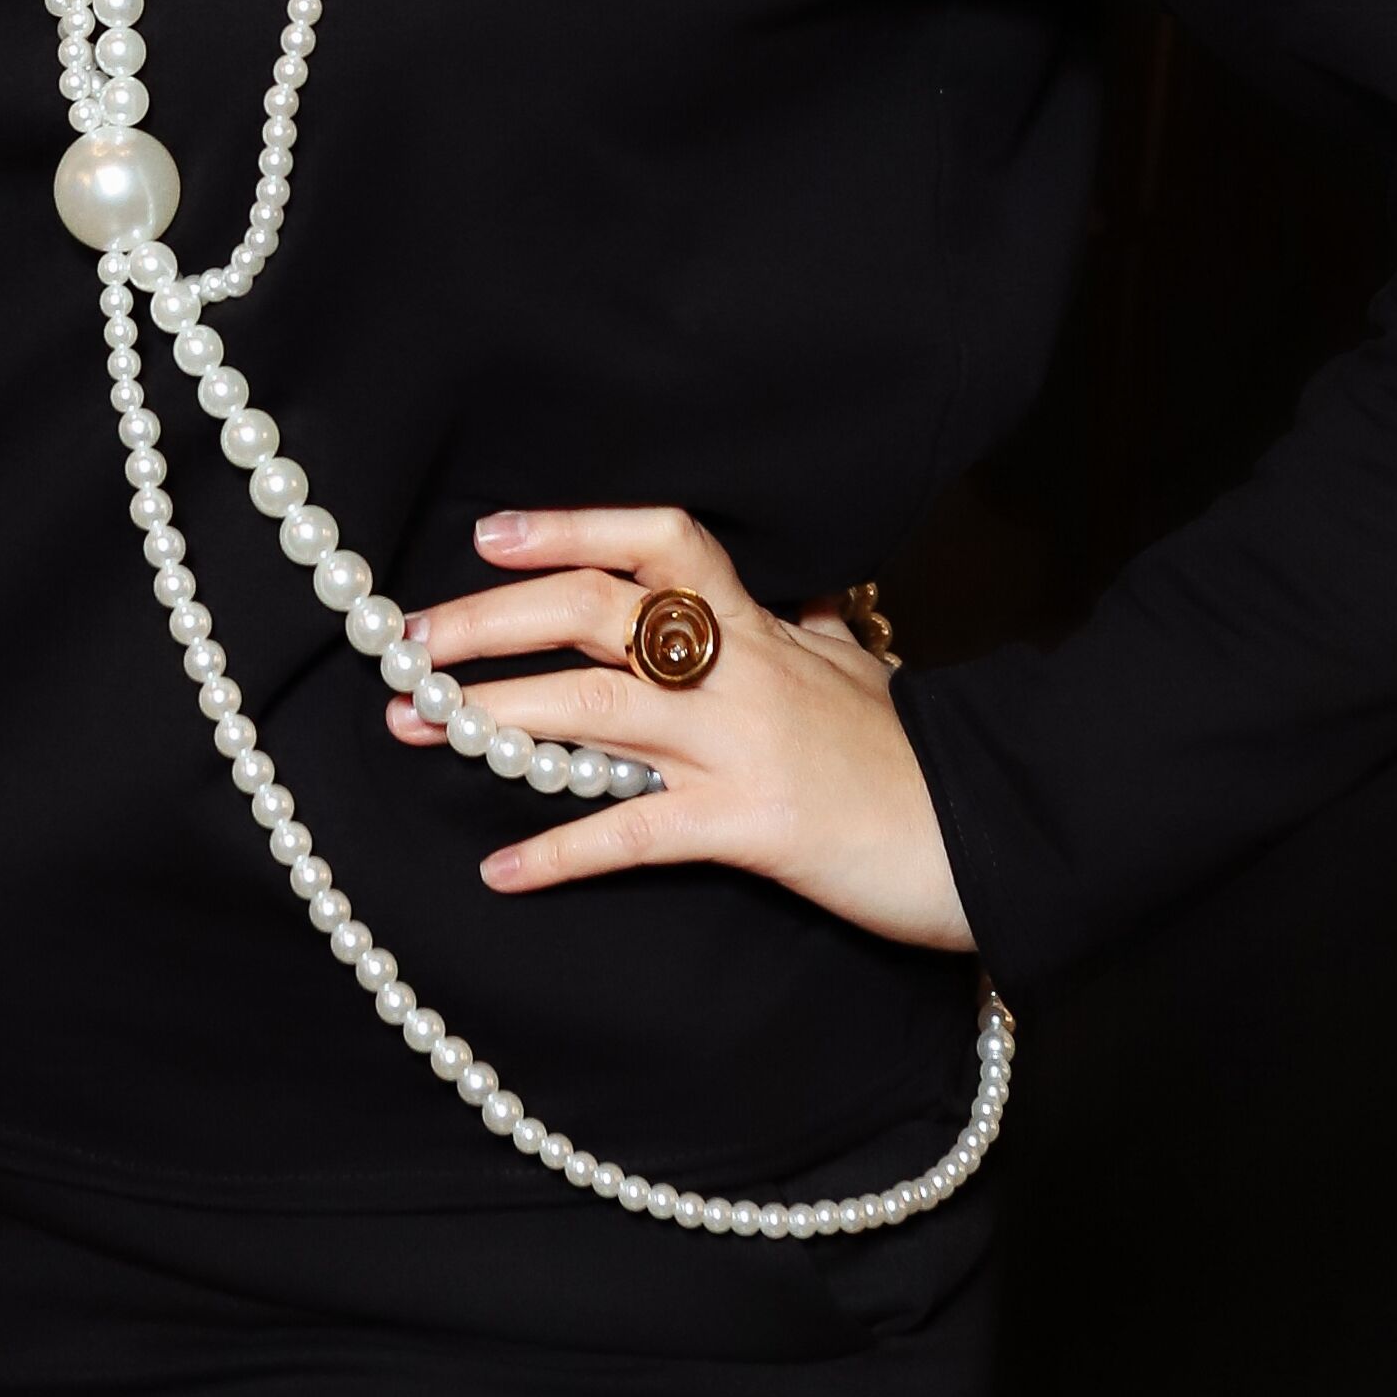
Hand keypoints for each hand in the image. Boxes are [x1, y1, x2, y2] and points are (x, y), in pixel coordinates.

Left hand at [385, 501, 975, 949]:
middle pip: (597, 611)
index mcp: (762, 625)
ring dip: (491, 717)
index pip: (661, 539)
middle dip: (490, 620)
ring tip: (413, 728)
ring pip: (595, 709)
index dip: (572, 527)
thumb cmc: (920, 756)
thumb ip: (810, 630)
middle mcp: (742, 669)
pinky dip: (560, 850)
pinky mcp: (752, 824)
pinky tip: (501, 869)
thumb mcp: (863, 668)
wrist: (991, 832)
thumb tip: (795, 595)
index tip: (490, 533)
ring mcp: (743, 744)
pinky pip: (635, 830)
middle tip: (405, 641)